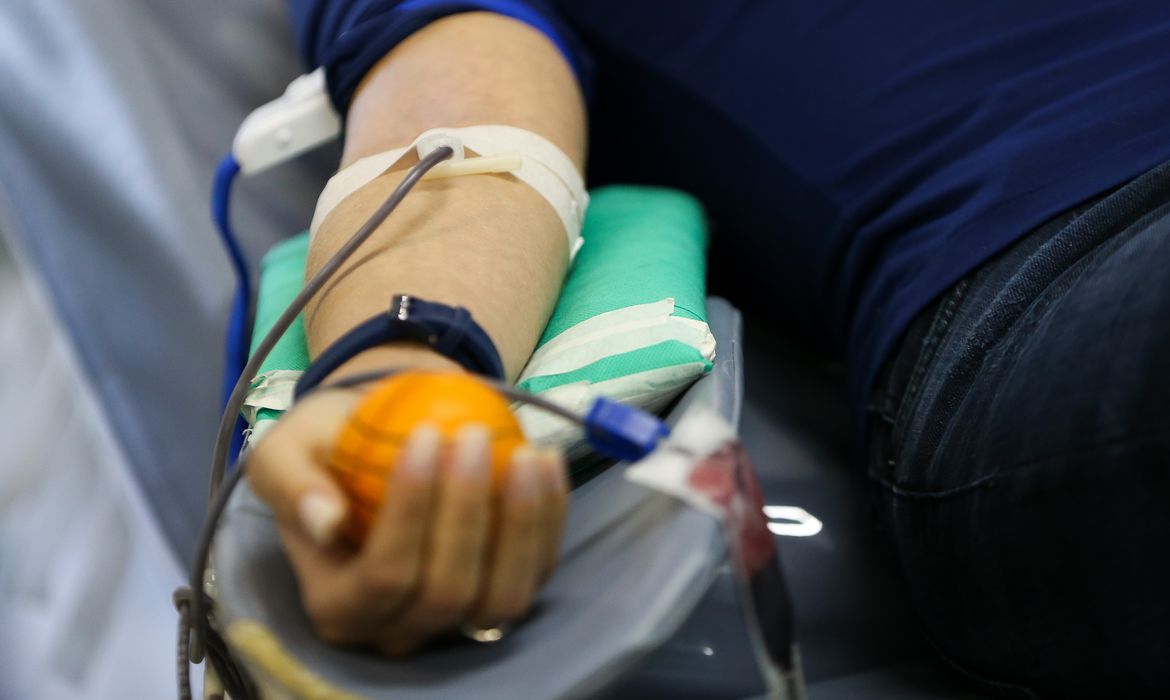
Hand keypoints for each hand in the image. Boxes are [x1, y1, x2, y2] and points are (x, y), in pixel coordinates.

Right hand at [246, 386, 568, 655]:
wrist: (368, 445)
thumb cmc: (322, 450)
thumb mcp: (284, 455)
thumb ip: (294, 487)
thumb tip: (326, 521)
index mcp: (337, 606)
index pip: (384, 576)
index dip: (412, 511)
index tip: (426, 435)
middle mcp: (397, 628)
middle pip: (446, 592)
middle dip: (467, 512)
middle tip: (473, 436)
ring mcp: (455, 619)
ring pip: (502, 598)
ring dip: (522, 525)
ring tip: (524, 453)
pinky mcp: (500, 592)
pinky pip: (537, 572)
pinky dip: (549, 519)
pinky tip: (547, 462)